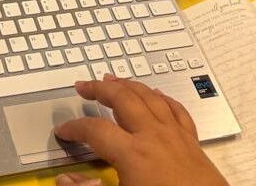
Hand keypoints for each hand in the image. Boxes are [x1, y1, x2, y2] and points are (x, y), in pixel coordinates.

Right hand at [54, 77, 228, 185]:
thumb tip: (64, 181)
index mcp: (133, 154)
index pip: (95, 130)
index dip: (75, 128)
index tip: (63, 130)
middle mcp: (154, 136)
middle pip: (122, 99)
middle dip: (100, 88)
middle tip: (83, 85)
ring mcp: (175, 135)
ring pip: (149, 97)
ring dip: (128, 85)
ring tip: (113, 79)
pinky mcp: (192, 141)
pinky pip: (175, 109)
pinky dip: (161, 97)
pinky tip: (156, 94)